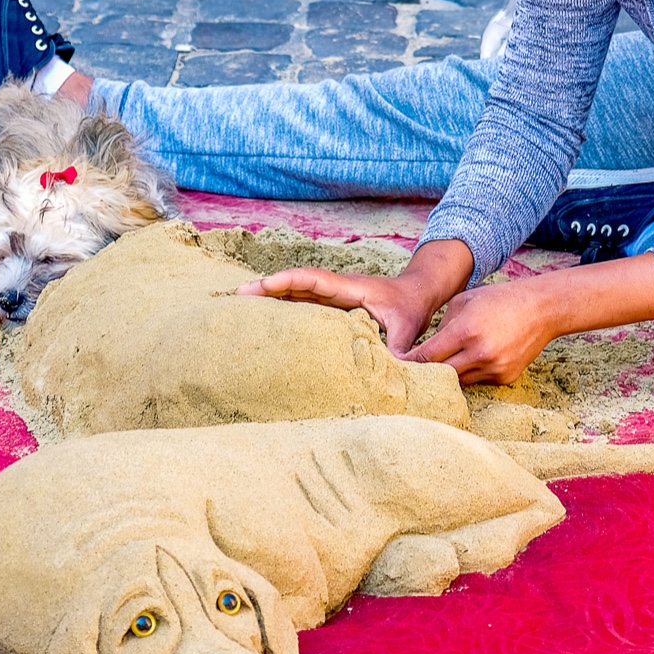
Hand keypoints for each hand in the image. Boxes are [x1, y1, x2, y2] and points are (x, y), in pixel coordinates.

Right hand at [237, 266, 441, 354]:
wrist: (418, 292)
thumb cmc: (411, 307)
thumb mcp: (407, 327)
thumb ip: (398, 349)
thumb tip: (392, 374)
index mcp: (349, 288)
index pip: (312, 280)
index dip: (287, 281)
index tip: (262, 284)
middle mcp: (335, 288)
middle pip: (295, 284)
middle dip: (266, 287)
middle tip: (235, 296)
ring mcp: (331, 296)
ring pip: (295, 292)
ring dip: (270, 296)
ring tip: (240, 307)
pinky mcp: (331, 305)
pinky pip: (302, 302)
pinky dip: (282, 305)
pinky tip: (265, 319)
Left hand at [410, 252, 653, 385]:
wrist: (541, 309)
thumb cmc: (498, 299)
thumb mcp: (464, 302)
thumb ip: (442, 326)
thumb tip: (423, 348)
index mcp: (465, 331)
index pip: (427, 356)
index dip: (409, 363)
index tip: (394, 367)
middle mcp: (480, 354)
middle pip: (440, 374)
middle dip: (424, 374)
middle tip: (407, 377)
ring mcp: (494, 368)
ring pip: (458, 381)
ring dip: (447, 376)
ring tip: (434, 373)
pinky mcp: (505, 378)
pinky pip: (478, 381)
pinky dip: (470, 374)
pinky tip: (468, 364)